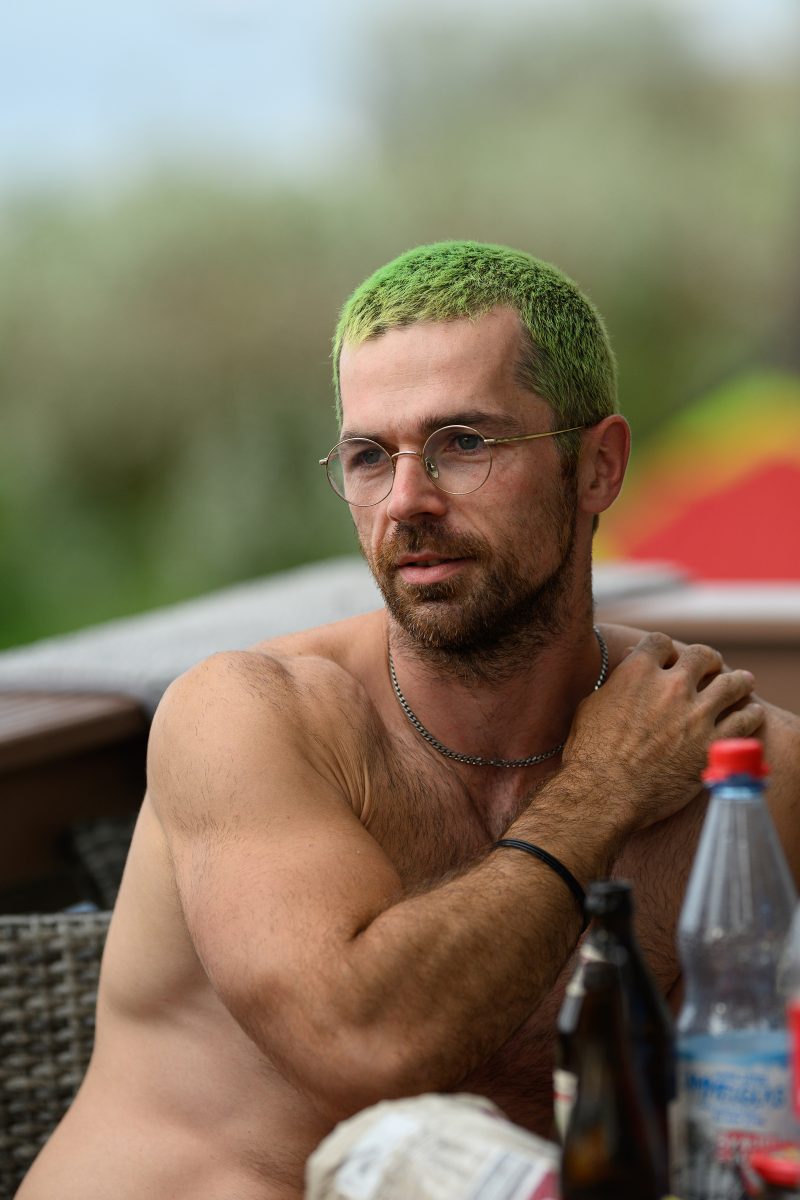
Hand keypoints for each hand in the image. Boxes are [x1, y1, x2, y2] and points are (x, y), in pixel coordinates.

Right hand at [561, 632, 762, 831]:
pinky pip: (745, 720)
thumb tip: (624, 677)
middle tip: (711, 667)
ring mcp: (696, 714)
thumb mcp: (592, 706)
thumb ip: (615, 686)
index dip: (666, 649)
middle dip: (708, 659)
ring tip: (743, 682)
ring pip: (732, 683)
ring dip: (739, 681)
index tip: (669, 658)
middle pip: (702, 655)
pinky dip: (751, 714)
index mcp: (638, 673)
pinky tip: (751, 713)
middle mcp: (671, 686)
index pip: (660, 642)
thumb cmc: (590, 754)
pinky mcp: (714, 743)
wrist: (605, 793)